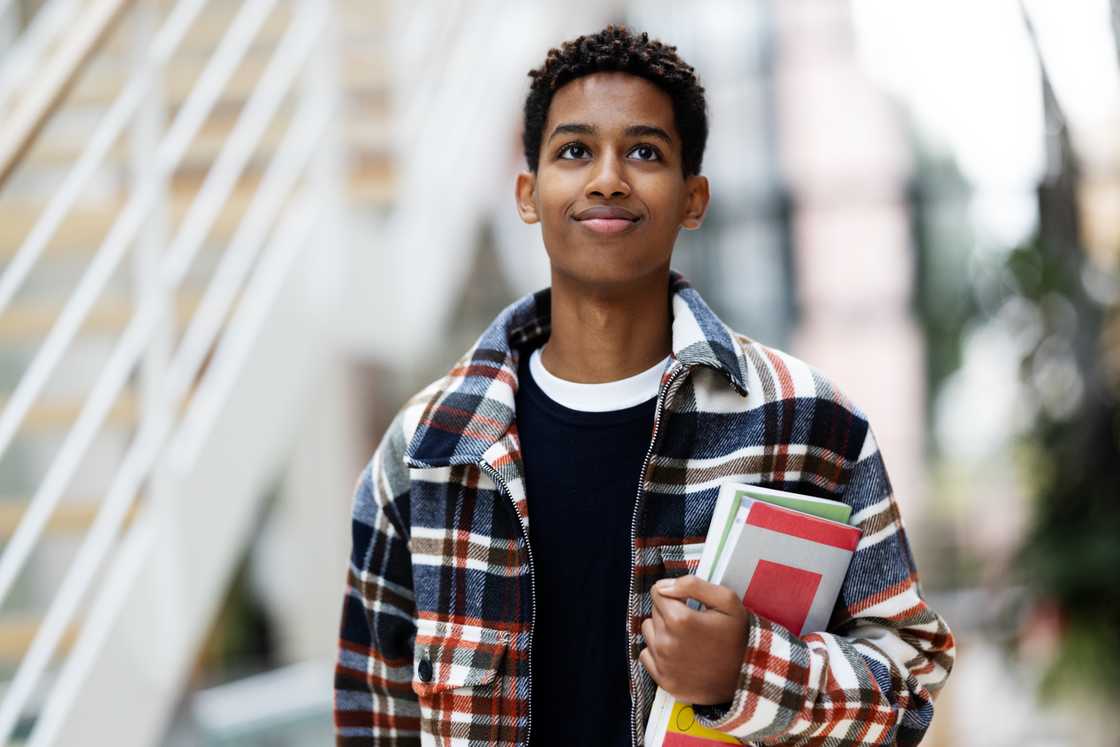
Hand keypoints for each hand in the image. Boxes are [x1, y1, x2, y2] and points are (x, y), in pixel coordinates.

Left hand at [638, 575, 749, 704]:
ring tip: (686, 639)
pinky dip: (658, 653)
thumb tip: (663, 586)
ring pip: (648, 631)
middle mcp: (666, 642)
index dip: (674, 594)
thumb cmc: (738, 638)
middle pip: (654, 611)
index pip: (658, 592)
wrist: (747, 678)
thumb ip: (693, 585)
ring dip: (662, 631)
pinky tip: (678, 654)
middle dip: (670, 612)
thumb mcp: (727, 601)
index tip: (688, 603)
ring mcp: (663, 663)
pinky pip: (646, 655)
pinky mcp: (663, 680)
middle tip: (693, 624)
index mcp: (680, 620)